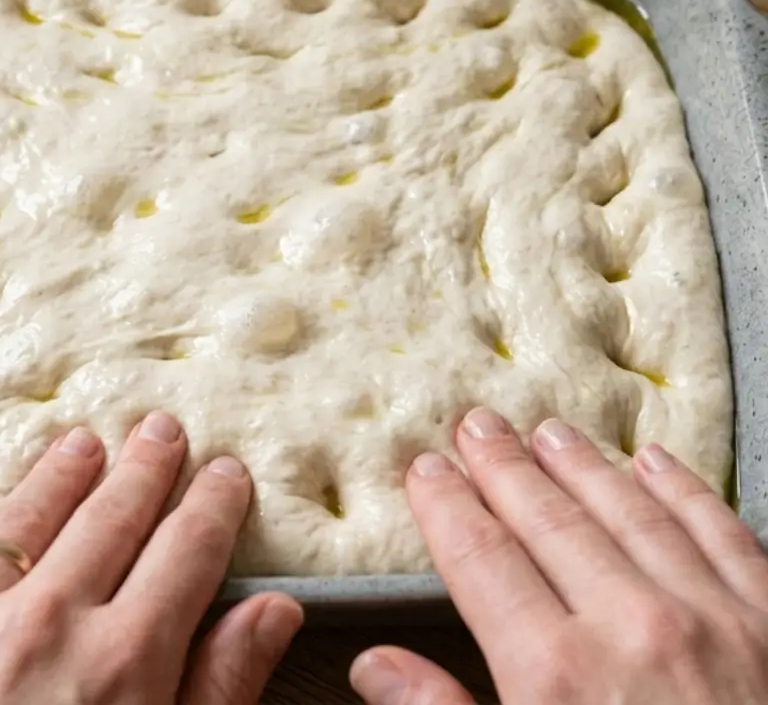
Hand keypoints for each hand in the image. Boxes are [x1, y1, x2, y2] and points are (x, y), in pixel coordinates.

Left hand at [0, 412, 302, 704]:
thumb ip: (218, 690)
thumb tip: (274, 609)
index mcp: (122, 663)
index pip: (186, 552)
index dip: (212, 504)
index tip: (226, 471)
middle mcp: (46, 622)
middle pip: (112, 517)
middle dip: (145, 467)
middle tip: (162, 429)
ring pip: (26, 512)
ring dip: (63, 468)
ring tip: (85, 441)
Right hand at [351, 408, 767, 703]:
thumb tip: (375, 665)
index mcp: (556, 674)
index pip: (481, 557)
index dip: (446, 505)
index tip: (425, 468)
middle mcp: (631, 627)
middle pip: (548, 519)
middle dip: (504, 466)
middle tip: (477, 424)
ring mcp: (714, 622)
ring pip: (629, 510)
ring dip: (582, 465)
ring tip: (547, 430)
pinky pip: (724, 534)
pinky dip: (685, 492)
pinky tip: (655, 462)